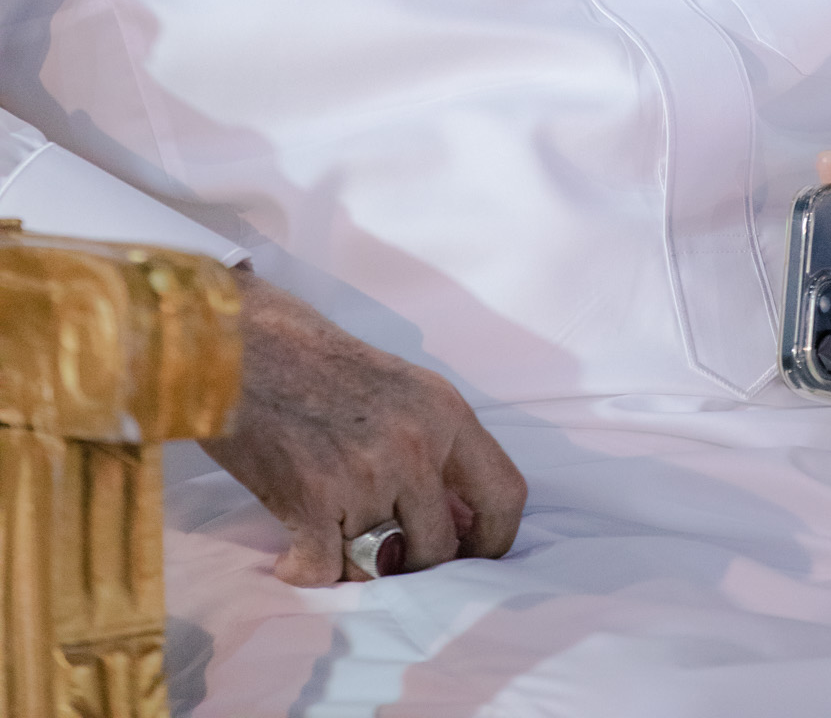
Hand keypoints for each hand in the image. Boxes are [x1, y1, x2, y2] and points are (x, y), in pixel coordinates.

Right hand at [203, 269, 526, 584]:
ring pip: (379, 565)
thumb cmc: (315, 359)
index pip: (505, 494)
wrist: (241, 342)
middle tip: (383, 556)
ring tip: (329, 540)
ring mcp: (365, 474)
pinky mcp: (310, 499)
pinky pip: (325, 572)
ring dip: (353, 564)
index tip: (473, 558)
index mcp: (444, 412)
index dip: (495, 541)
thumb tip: (458, 518)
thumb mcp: (401, 386)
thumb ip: (435, 444)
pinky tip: (291, 555)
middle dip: (413, 565)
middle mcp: (414, 445)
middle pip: (440, 548)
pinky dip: (305, 571)